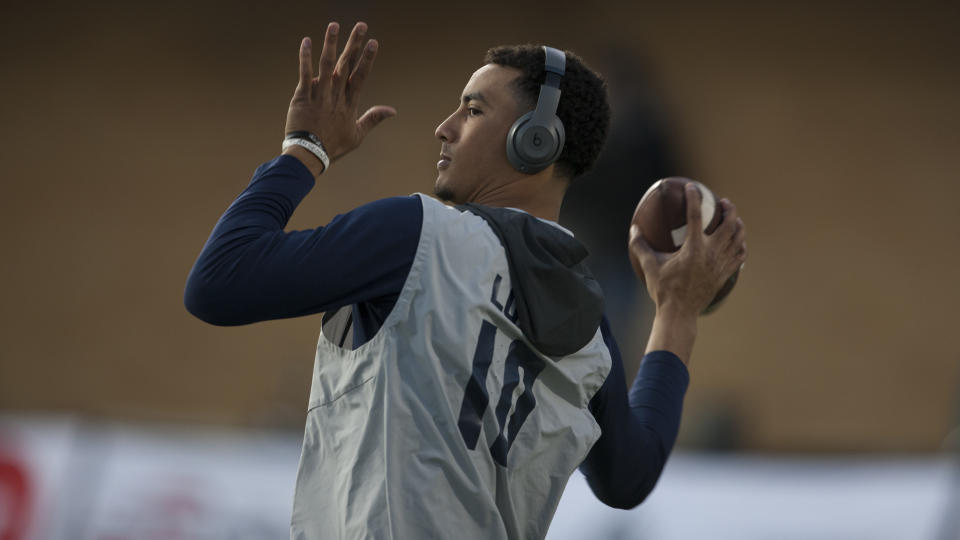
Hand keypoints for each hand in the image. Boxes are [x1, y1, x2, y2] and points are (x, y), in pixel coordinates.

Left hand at [284, 22, 396, 167]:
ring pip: (326, 65)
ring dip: (330, 44)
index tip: (374, 42)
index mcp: (349, 104)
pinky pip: (304, 73)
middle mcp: (336, 96)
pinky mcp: (302, 97)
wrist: (309, 155)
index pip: (360, 76)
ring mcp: (319, 95)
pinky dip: (305, 57)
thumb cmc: (333, 146)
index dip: (367, 59)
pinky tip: (306, 41)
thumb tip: (393, 110)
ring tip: (334, 26)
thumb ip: (374, 119)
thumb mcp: (358, 135)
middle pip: (346, 65)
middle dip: (354, 45)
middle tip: (361, 26)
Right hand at [629, 183, 747, 318]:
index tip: (692, 188)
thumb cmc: (663, 290)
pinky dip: (740, 246)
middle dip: (729, 210)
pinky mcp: (724, 275)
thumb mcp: (650, 266)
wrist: (679, 313)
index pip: (695, 216)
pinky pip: (739, 256)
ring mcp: (720, 265)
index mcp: (693, 248)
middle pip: (728, 224)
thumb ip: (641, 246)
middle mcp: (711, 254)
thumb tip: (634, 229)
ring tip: (734, 219)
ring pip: (737, 239)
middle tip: (724, 203)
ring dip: (737, 225)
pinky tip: (738, 242)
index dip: (694, 198)